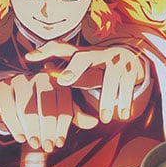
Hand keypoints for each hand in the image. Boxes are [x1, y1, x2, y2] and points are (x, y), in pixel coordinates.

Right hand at [0, 72, 85, 152]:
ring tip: (36, 144)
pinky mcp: (3, 88)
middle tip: (49, 147)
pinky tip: (21, 138)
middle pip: (46, 106)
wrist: (12, 93)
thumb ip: (76, 115)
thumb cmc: (42, 103)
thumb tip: (95, 123)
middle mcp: (40, 78)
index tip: (60, 143)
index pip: (63, 104)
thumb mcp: (60, 107)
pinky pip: (9, 109)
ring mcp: (20, 82)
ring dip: (32, 130)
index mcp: (58, 82)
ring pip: (27, 109)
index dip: (62, 126)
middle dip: (48, 130)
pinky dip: (15, 126)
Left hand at [26, 41, 145, 123]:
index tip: (29, 58)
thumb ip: (68, 71)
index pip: (61, 48)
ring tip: (104, 118)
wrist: (136, 59)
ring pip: (109, 79)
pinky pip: (126, 86)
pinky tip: (121, 114)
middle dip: (73, 69)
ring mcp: (116, 60)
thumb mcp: (87, 69)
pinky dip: (123, 101)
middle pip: (83, 59)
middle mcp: (98, 54)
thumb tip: (44, 71)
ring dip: (106, 100)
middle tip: (63, 81)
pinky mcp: (131, 70)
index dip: (45, 51)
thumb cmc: (102, 68)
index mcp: (84, 53)